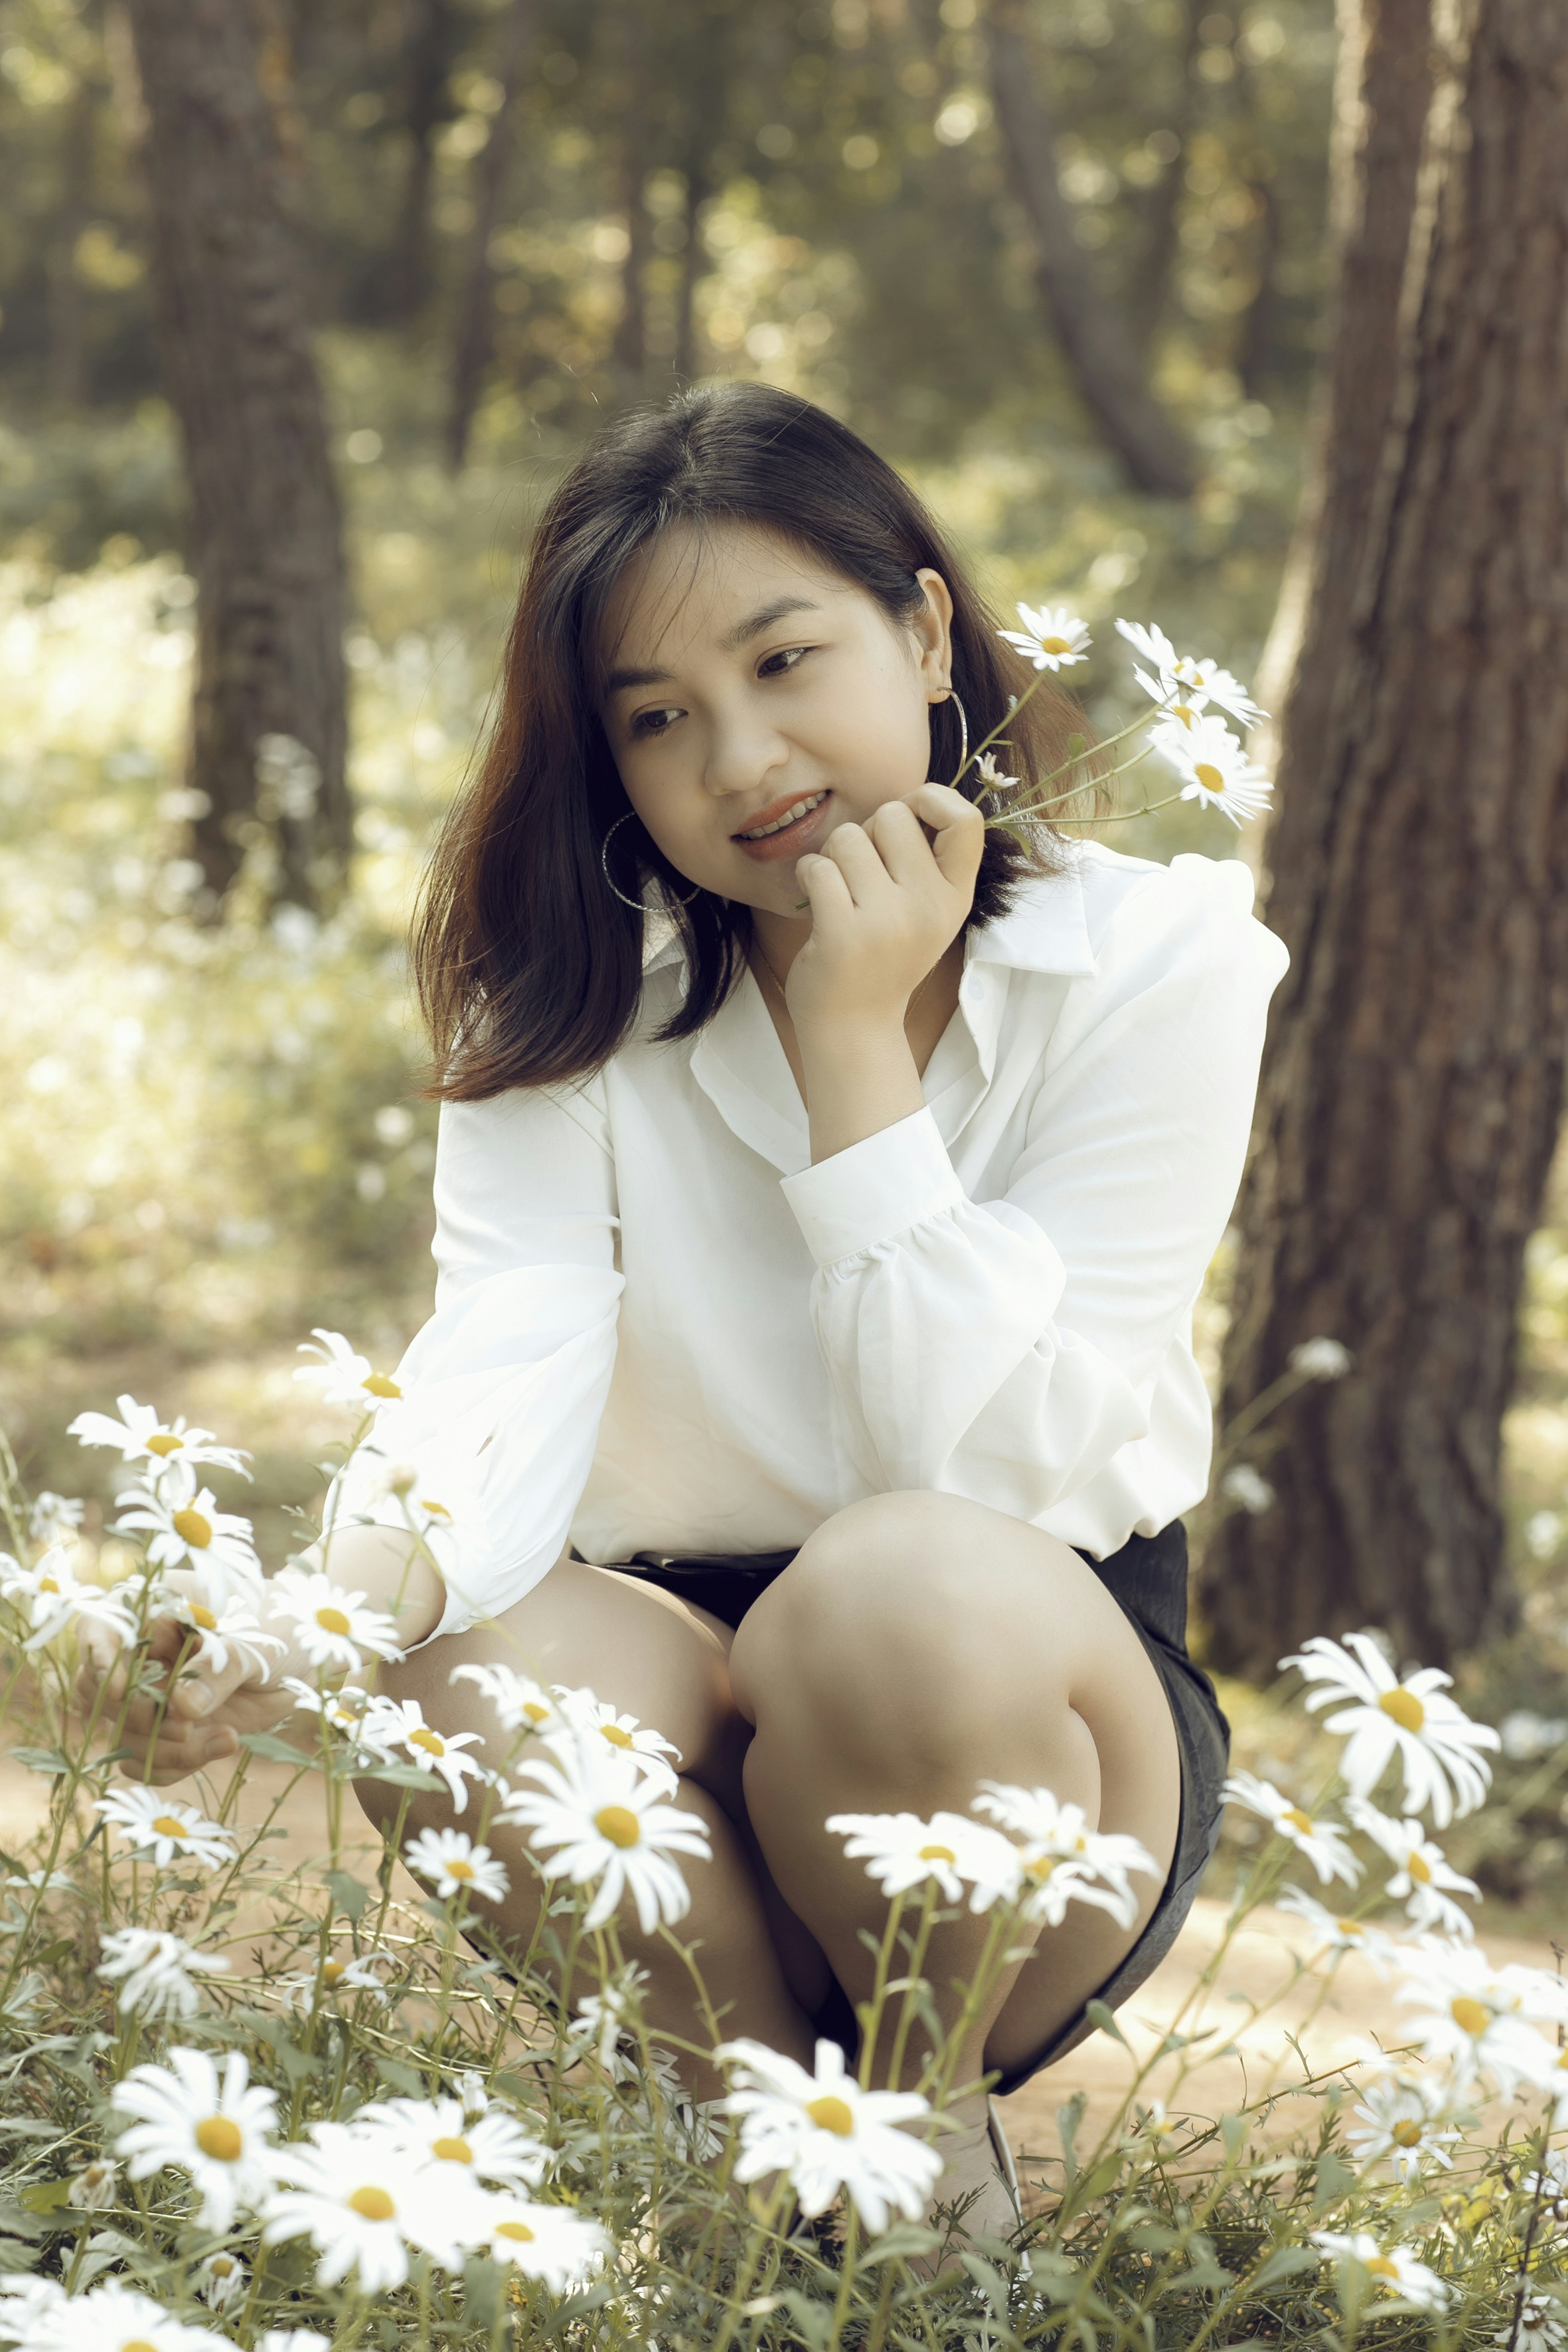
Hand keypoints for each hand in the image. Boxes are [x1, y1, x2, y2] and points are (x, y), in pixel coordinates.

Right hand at [75, 1570, 301, 1786]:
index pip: (101, 1626)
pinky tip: (225, 1744)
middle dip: (138, 1718)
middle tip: (185, 1727)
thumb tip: (180, 1706)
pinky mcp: (171, 1727)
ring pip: (123, 1733)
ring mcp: (154, 1693)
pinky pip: (149, 1759)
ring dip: (161, 1749)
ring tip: (225, 1738)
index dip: (97, 1657)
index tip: (118, 1689)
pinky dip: (177, 1764)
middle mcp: (145, 1652)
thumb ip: (219, 1667)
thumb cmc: (282, 1623)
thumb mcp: (259, 1639)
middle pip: (101, 1693)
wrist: (308, 1652)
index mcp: (158, 1607)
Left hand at [787, 783, 983, 1041]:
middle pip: (892, 814)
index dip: (932, 798)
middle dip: (867, 831)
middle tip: (861, 873)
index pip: (965, 819)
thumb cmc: (882, 956)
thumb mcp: (926, 911)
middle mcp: (929, 907)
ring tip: (839, 891)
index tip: (908, 815)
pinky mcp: (843, 934)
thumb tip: (909, 797)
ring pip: (848, 835)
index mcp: (955, 896)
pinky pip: (817, 866)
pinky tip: (817, 901)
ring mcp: (887, 922)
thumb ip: (927, 858)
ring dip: (833, 854)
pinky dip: (807, 875)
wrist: (854, 1027)